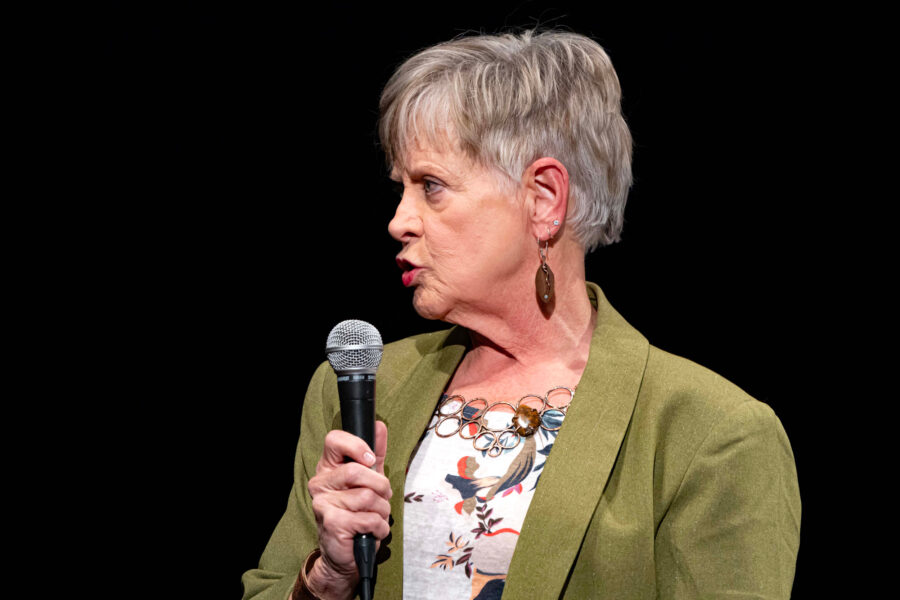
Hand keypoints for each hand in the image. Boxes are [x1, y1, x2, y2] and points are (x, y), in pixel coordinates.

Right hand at [305, 421, 389, 598]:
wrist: (346, 554)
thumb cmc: (358, 513)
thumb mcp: (369, 480)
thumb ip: (374, 453)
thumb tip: (379, 426)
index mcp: (328, 468)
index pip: (334, 440)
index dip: (356, 445)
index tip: (370, 459)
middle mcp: (320, 483)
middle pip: (358, 471)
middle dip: (381, 486)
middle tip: (382, 496)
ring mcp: (323, 503)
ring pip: (368, 496)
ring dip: (382, 510)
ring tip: (375, 517)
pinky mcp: (332, 523)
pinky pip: (369, 518)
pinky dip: (379, 527)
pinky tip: (372, 531)